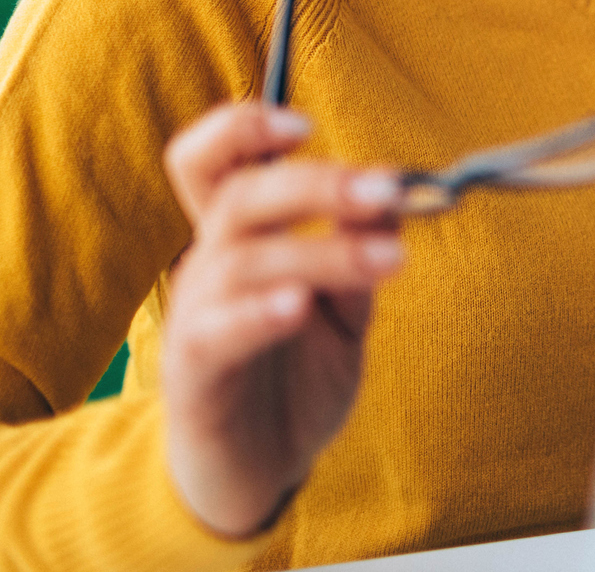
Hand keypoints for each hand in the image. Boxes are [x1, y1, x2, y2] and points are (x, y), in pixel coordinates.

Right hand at [160, 102, 403, 538]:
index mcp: (239, 236)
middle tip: (389, 189)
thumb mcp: (345, 307)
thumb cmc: (295, 372)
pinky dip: (260, 311)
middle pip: (240, 196)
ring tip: (394, 260)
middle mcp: (207, 262)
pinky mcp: (193, 371)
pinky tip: (300, 305)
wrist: (255, 470)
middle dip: (318, 183)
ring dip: (324, 250)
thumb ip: (363, 252)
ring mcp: (194, 314)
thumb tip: (400, 198)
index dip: (242, 128)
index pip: (210, 160)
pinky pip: (216, 331)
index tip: (306, 123)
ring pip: (244, 259)